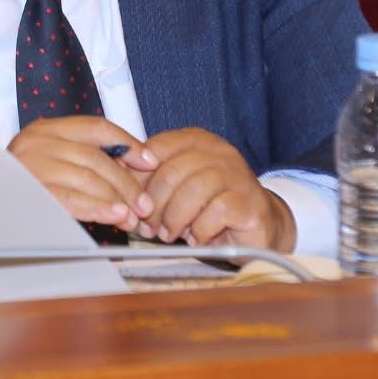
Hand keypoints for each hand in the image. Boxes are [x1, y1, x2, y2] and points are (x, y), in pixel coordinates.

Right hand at [7, 116, 157, 231]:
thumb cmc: (29, 185)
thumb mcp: (58, 160)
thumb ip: (91, 157)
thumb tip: (138, 164)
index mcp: (47, 128)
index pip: (97, 127)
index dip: (128, 143)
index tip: (150, 162)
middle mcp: (36, 141)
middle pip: (96, 157)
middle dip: (127, 183)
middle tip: (145, 204)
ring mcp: (29, 165)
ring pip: (87, 177)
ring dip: (116, 199)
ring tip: (132, 216)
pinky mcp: (27, 192)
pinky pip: (70, 199)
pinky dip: (97, 208)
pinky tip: (114, 215)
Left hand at [138, 128, 295, 252]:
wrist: (258, 224)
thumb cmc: (211, 205)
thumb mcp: (179, 187)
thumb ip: (153, 179)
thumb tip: (119, 181)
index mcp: (197, 141)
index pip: (157, 147)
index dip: (138, 176)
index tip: (130, 198)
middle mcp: (218, 152)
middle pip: (172, 171)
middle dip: (153, 204)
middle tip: (147, 226)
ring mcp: (237, 175)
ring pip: (193, 191)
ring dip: (174, 219)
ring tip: (169, 234)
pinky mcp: (248, 202)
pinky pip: (215, 213)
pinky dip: (199, 230)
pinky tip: (197, 237)